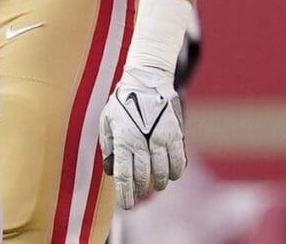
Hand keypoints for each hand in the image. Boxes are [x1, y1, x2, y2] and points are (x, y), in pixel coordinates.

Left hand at [99, 66, 186, 208]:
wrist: (146, 80)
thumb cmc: (123, 102)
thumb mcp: (107, 120)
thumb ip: (108, 146)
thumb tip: (111, 170)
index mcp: (123, 139)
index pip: (124, 175)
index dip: (125, 194)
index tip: (126, 205)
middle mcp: (143, 141)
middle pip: (143, 177)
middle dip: (140, 189)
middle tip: (138, 193)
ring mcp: (161, 138)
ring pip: (162, 173)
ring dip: (159, 182)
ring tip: (156, 184)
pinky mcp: (175, 134)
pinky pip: (178, 162)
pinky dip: (175, 172)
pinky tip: (171, 173)